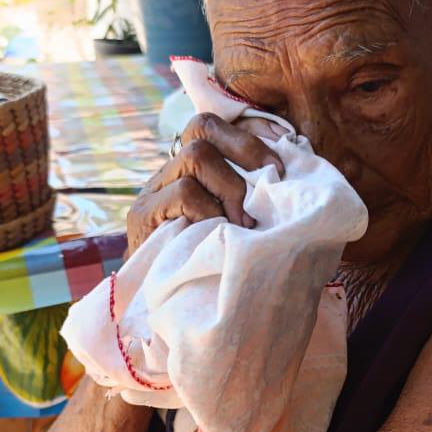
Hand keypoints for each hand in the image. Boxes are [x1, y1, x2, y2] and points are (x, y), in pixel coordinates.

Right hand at [127, 112, 284, 255]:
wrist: (171, 306)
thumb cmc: (216, 265)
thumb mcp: (237, 223)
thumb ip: (250, 196)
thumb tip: (288, 171)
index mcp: (189, 169)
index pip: (210, 125)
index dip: (248, 135)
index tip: (278, 165)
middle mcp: (167, 172)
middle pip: (202, 128)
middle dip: (245, 152)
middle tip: (270, 188)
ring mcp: (152, 191)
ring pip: (196, 156)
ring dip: (231, 188)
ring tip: (243, 223)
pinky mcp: (142, 215)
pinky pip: (185, 192)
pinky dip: (211, 211)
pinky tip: (219, 234)